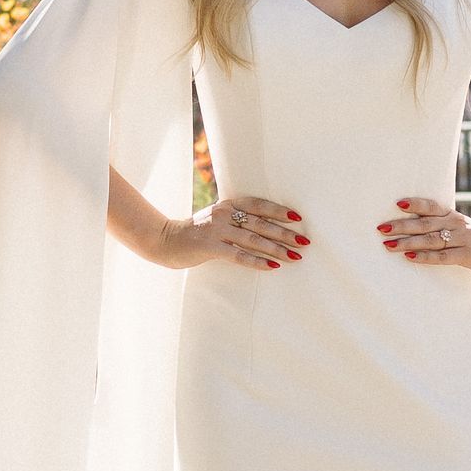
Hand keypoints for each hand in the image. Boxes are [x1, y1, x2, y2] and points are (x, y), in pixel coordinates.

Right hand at [157, 191, 309, 273]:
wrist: (165, 240)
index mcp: (228, 204)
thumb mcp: (217, 219)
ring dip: (276, 248)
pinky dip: (257, 261)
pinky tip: (272, 266)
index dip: (278, 211)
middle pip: (260, 223)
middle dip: (284, 233)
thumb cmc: (196, 232)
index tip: (298, 218)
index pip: (258, 204)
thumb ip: (237, 219)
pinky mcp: (210, 247)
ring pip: (253, 239)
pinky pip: (238, 255)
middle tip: (304, 242)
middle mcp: (224, 214)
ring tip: (295, 256)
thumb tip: (267, 228)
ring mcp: (216, 229)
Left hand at [378, 194, 470, 277]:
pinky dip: (425, 257)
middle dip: (401, 226)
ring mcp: (462, 240)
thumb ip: (440, 225)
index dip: (414, 204)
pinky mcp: (467, 256)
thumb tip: (411, 225)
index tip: (396, 204)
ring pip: (430, 240)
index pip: (431, 206)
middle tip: (381, 228)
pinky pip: (442, 256)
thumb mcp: (460, 228)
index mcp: (452, 216)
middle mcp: (455, 225)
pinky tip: (410, 257)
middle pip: (425, 223)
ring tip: (388, 245)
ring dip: (408, 242)